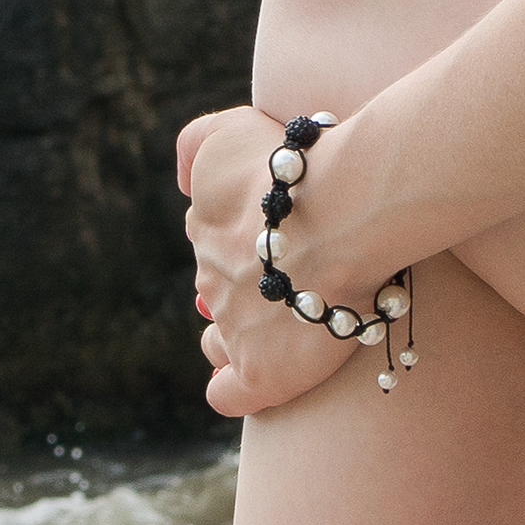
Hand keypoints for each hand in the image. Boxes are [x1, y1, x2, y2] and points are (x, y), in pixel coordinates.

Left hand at [176, 106, 360, 418]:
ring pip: (223, 338)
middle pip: (219, 291)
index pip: (213, 242)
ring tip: (290, 328)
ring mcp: (235, 327)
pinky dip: (235, 389)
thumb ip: (194, 144)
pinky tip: (260, 380)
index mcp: (208, 226)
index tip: (282, 241)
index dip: (246, 243)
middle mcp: (213, 277)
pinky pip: (229, 394)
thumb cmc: (303, 167)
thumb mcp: (232, 130)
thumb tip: (178, 183)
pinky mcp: (263, 371)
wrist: (346, 213)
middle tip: (305, 279)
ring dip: (247, 334)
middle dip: (252, 289)